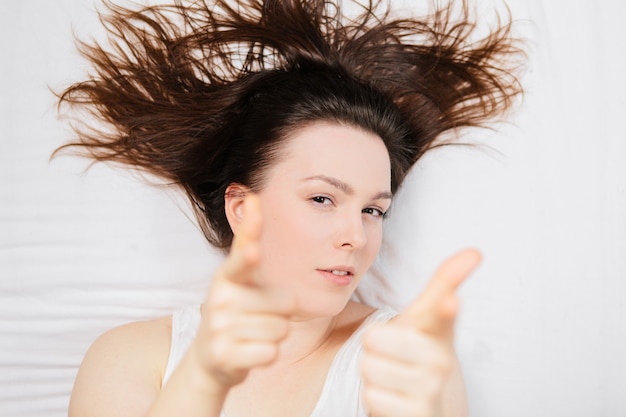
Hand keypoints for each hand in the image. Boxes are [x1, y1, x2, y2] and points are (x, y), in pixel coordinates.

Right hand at [191, 195, 295, 387]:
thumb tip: (252, 196)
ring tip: (252, 335)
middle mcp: (220, 298)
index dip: (249, 246)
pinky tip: (250, 353)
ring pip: (281, 329)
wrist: (210, 360)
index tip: (254, 235)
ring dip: (275, 336)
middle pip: (285, 302)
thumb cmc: (236, 313)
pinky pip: (272, 352)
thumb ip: (249, 244)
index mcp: (228, 276)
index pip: (242, 256)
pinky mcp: (224, 356)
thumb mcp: (240, 279)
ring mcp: (219, 328)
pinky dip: (267, 355)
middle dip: (280, 313)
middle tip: (257, 318)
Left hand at [361, 249, 480, 416]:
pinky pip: (371, 396)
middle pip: (374, 338)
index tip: (451, 302)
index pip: (442, 316)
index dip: (446, 309)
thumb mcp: (426, 319)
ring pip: (369, 367)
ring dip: (372, 373)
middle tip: (391, 354)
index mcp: (440, 332)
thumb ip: (443, 285)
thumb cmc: (419, 352)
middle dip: (374, 347)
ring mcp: (429, 391)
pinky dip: (375, 398)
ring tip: (391, 376)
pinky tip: (392, 398)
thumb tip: (475, 251)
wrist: (426, 405)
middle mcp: (439, 362)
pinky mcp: (415, 416)